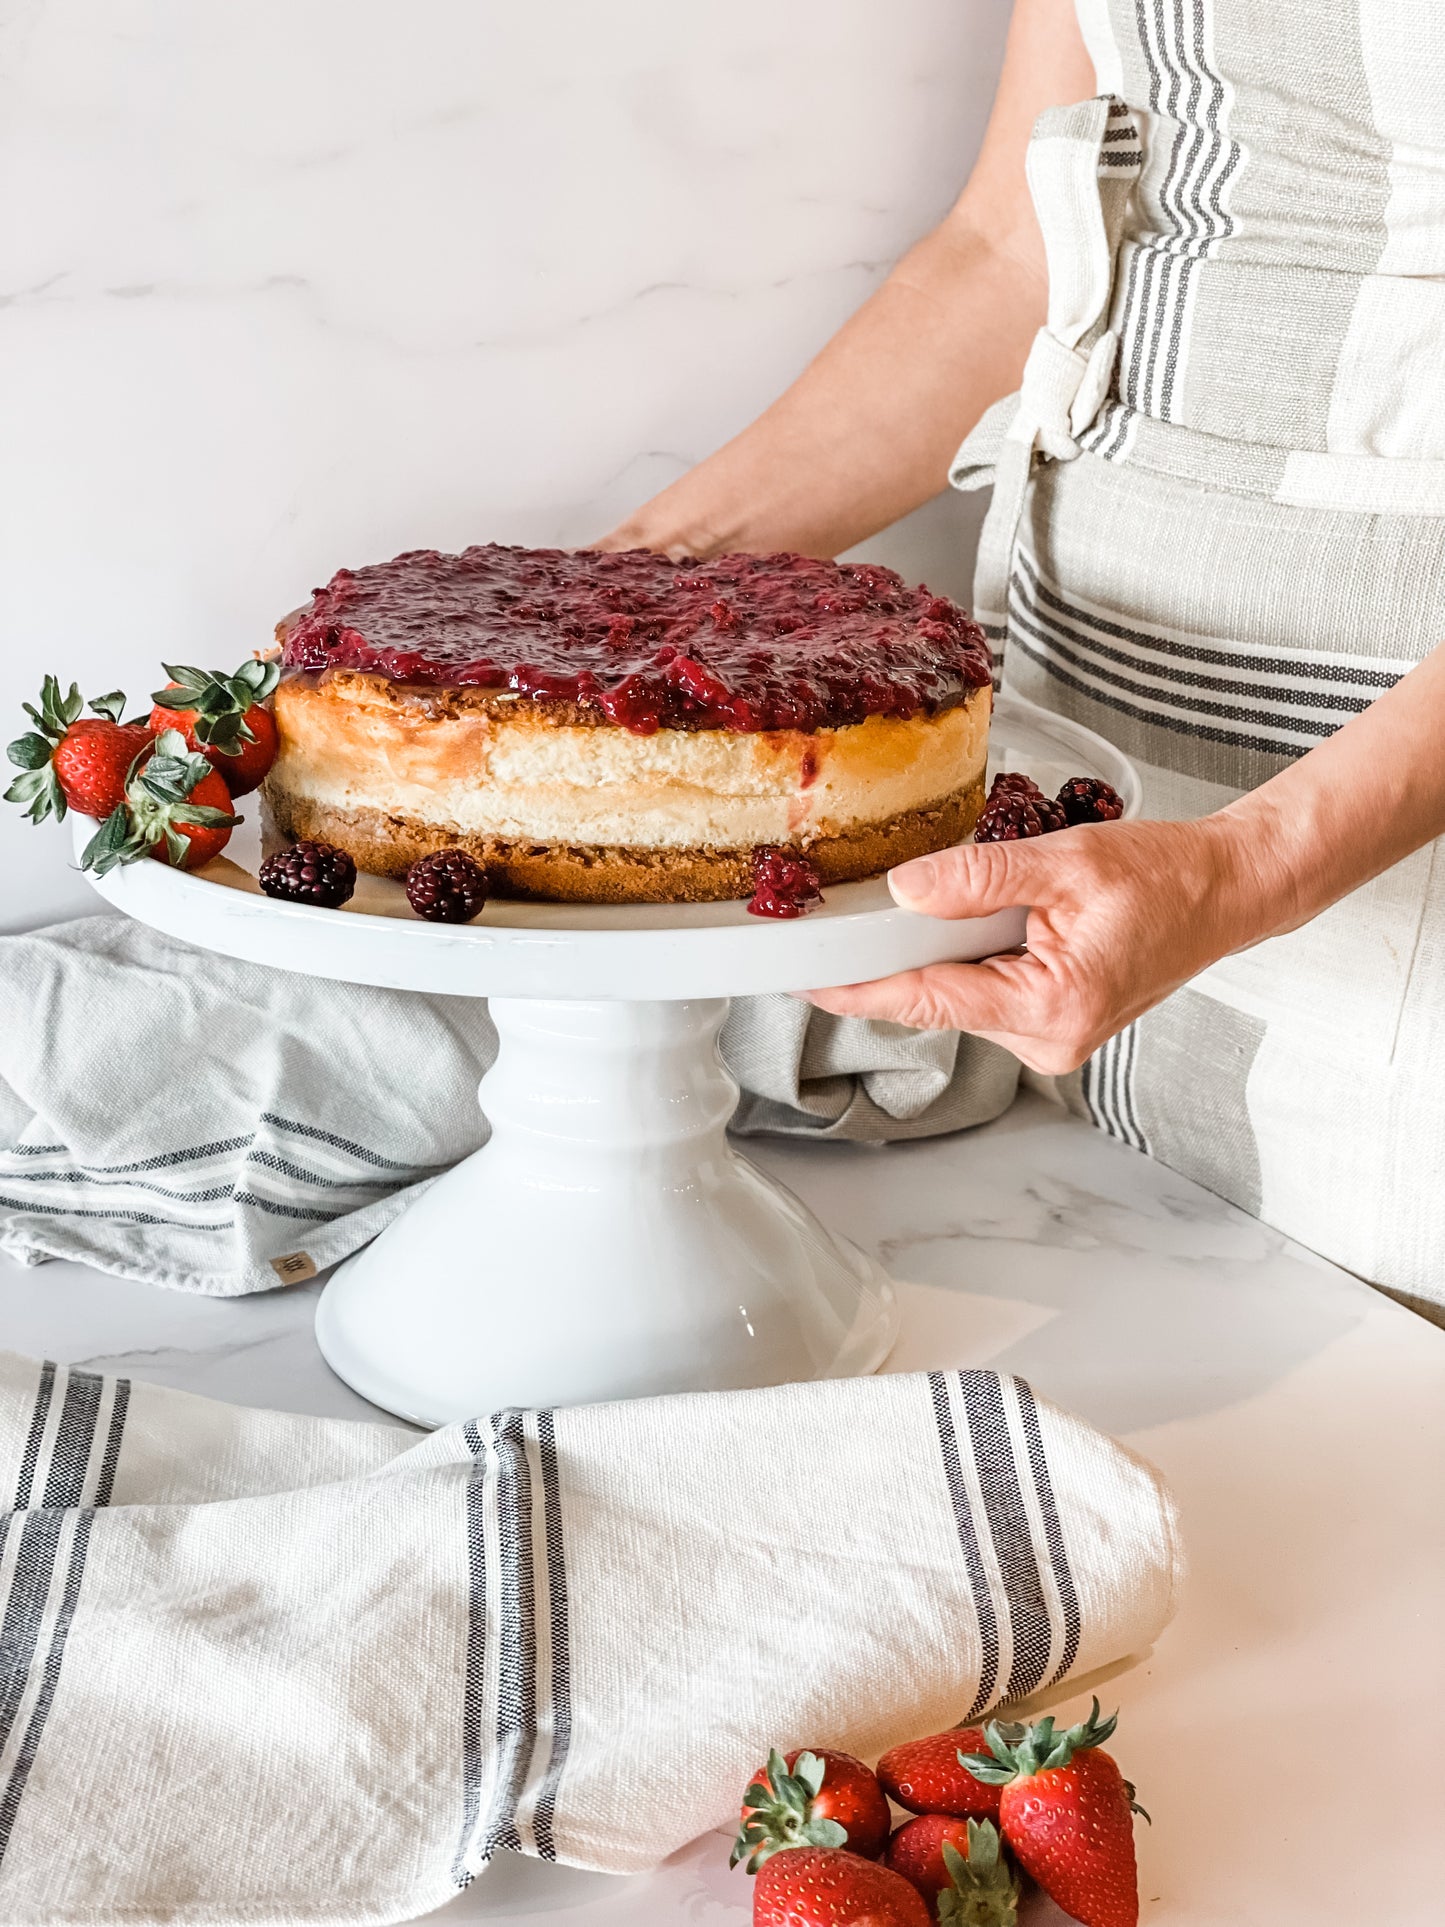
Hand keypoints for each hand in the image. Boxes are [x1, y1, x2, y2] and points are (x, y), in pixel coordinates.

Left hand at [803, 816, 1279, 1074]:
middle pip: (936, 998)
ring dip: (950, 949)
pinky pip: (988, 991)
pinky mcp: (1052, 1026)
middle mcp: (1046, 1041)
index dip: (856, 989)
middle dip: (906, 951)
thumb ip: (978, 877)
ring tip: (999, 898)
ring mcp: (1050, 1041)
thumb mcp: (1064, 861)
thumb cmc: (1166, 878)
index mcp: (1049, 1007)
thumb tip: (905, 891)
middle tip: (890, 900)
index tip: (800, 981)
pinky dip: (977, 957)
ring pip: (960, 994)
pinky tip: (1002, 920)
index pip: (924, 1000)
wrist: (1226, 892)